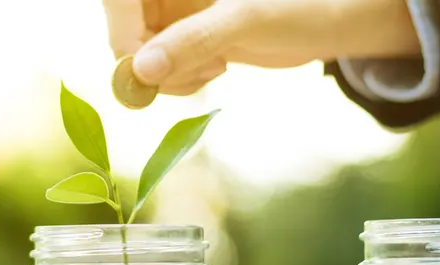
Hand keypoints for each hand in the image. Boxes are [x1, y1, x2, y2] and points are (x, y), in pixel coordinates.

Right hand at [103, 0, 420, 95]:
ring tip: (215, 66)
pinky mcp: (179, 39)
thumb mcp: (243, 20)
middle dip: (154, 64)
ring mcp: (169, 16)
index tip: (149, 71)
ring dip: (170, 77)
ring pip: (139, 59)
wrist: (321, 22)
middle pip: (123, 34)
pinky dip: (179, 81)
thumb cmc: (294, 5)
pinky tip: (214, 67)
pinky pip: (159, 71)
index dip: (125, 37)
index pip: (118, 2)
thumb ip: (192, 39)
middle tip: (202, 71)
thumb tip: (141, 70)